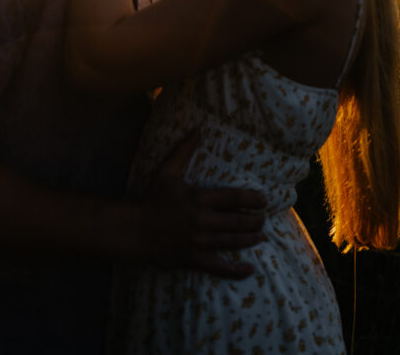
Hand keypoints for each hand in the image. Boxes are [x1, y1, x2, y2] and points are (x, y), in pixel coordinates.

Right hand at [138, 132, 266, 278]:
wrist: (136, 230)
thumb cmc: (153, 199)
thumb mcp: (168, 171)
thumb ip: (185, 150)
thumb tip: (200, 129)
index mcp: (199, 198)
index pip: (234, 197)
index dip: (252, 199)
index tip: (264, 200)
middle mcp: (202, 220)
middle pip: (238, 220)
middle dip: (255, 220)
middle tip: (264, 218)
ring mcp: (199, 242)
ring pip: (232, 241)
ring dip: (250, 239)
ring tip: (261, 235)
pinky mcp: (194, 259)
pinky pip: (219, 267)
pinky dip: (236, 270)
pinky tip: (249, 269)